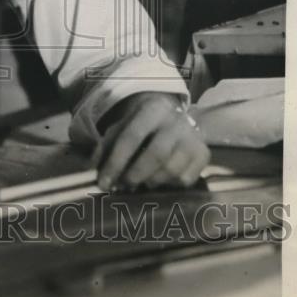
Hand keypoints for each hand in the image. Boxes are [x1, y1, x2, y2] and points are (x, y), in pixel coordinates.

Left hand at [93, 93, 209, 191]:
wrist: (171, 116)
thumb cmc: (140, 126)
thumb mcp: (120, 128)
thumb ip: (105, 148)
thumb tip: (92, 172)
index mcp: (152, 109)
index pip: (132, 137)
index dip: (115, 162)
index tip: (103, 183)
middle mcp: (176, 121)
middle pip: (156, 154)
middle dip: (135, 175)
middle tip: (123, 186)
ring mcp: (193, 138)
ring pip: (172, 170)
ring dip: (151, 182)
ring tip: (140, 183)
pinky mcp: (204, 154)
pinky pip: (186, 180)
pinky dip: (168, 185)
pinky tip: (158, 180)